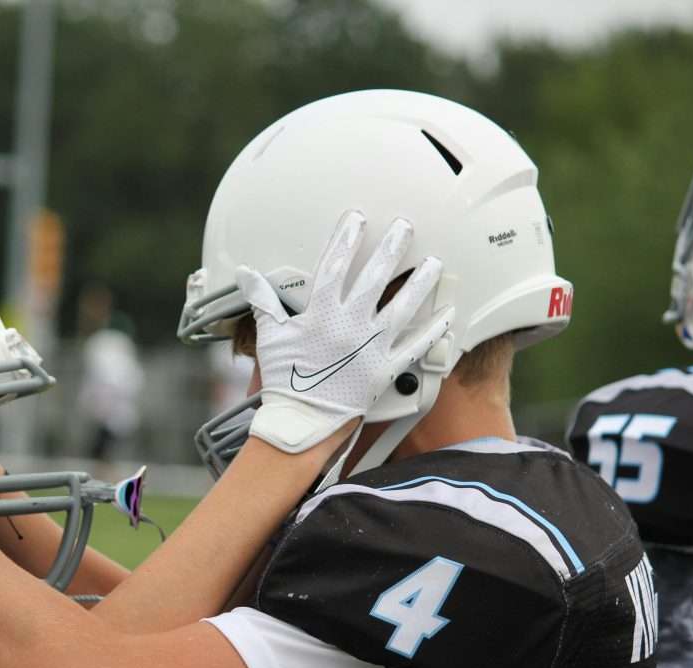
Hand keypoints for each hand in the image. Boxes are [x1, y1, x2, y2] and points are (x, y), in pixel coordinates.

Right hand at [235, 212, 451, 452]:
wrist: (302, 421)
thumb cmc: (284, 381)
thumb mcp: (270, 336)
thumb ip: (262, 300)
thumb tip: (246, 274)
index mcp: (321, 314)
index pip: (335, 266)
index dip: (346, 239)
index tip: (356, 220)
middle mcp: (350, 325)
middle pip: (375, 278)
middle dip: (391, 248)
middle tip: (404, 228)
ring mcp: (371, 347)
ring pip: (402, 307)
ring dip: (420, 283)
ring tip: (434, 263)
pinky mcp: (386, 369)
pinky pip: (414, 346)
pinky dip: (432, 331)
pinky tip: (446, 314)